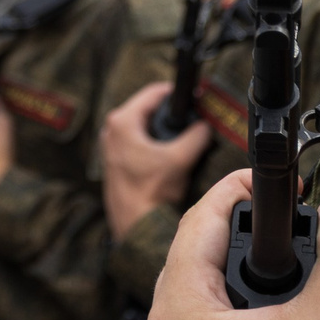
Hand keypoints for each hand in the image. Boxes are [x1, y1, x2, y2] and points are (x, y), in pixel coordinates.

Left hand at [102, 81, 211, 239]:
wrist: (137, 226)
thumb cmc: (150, 193)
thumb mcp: (180, 158)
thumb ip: (197, 135)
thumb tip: (205, 126)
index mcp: (123, 121)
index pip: (154, 92)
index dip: (177, 94)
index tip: (195, 98)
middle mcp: (113, 130)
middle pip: (150, 109)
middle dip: (171, 114)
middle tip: (194, 119)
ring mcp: (113, 145)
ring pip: (146, 126)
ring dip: (165, 131)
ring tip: (186, 138)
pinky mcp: (118, 160)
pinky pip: (141, 141)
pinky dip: (157, 144)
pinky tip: (172, 155)